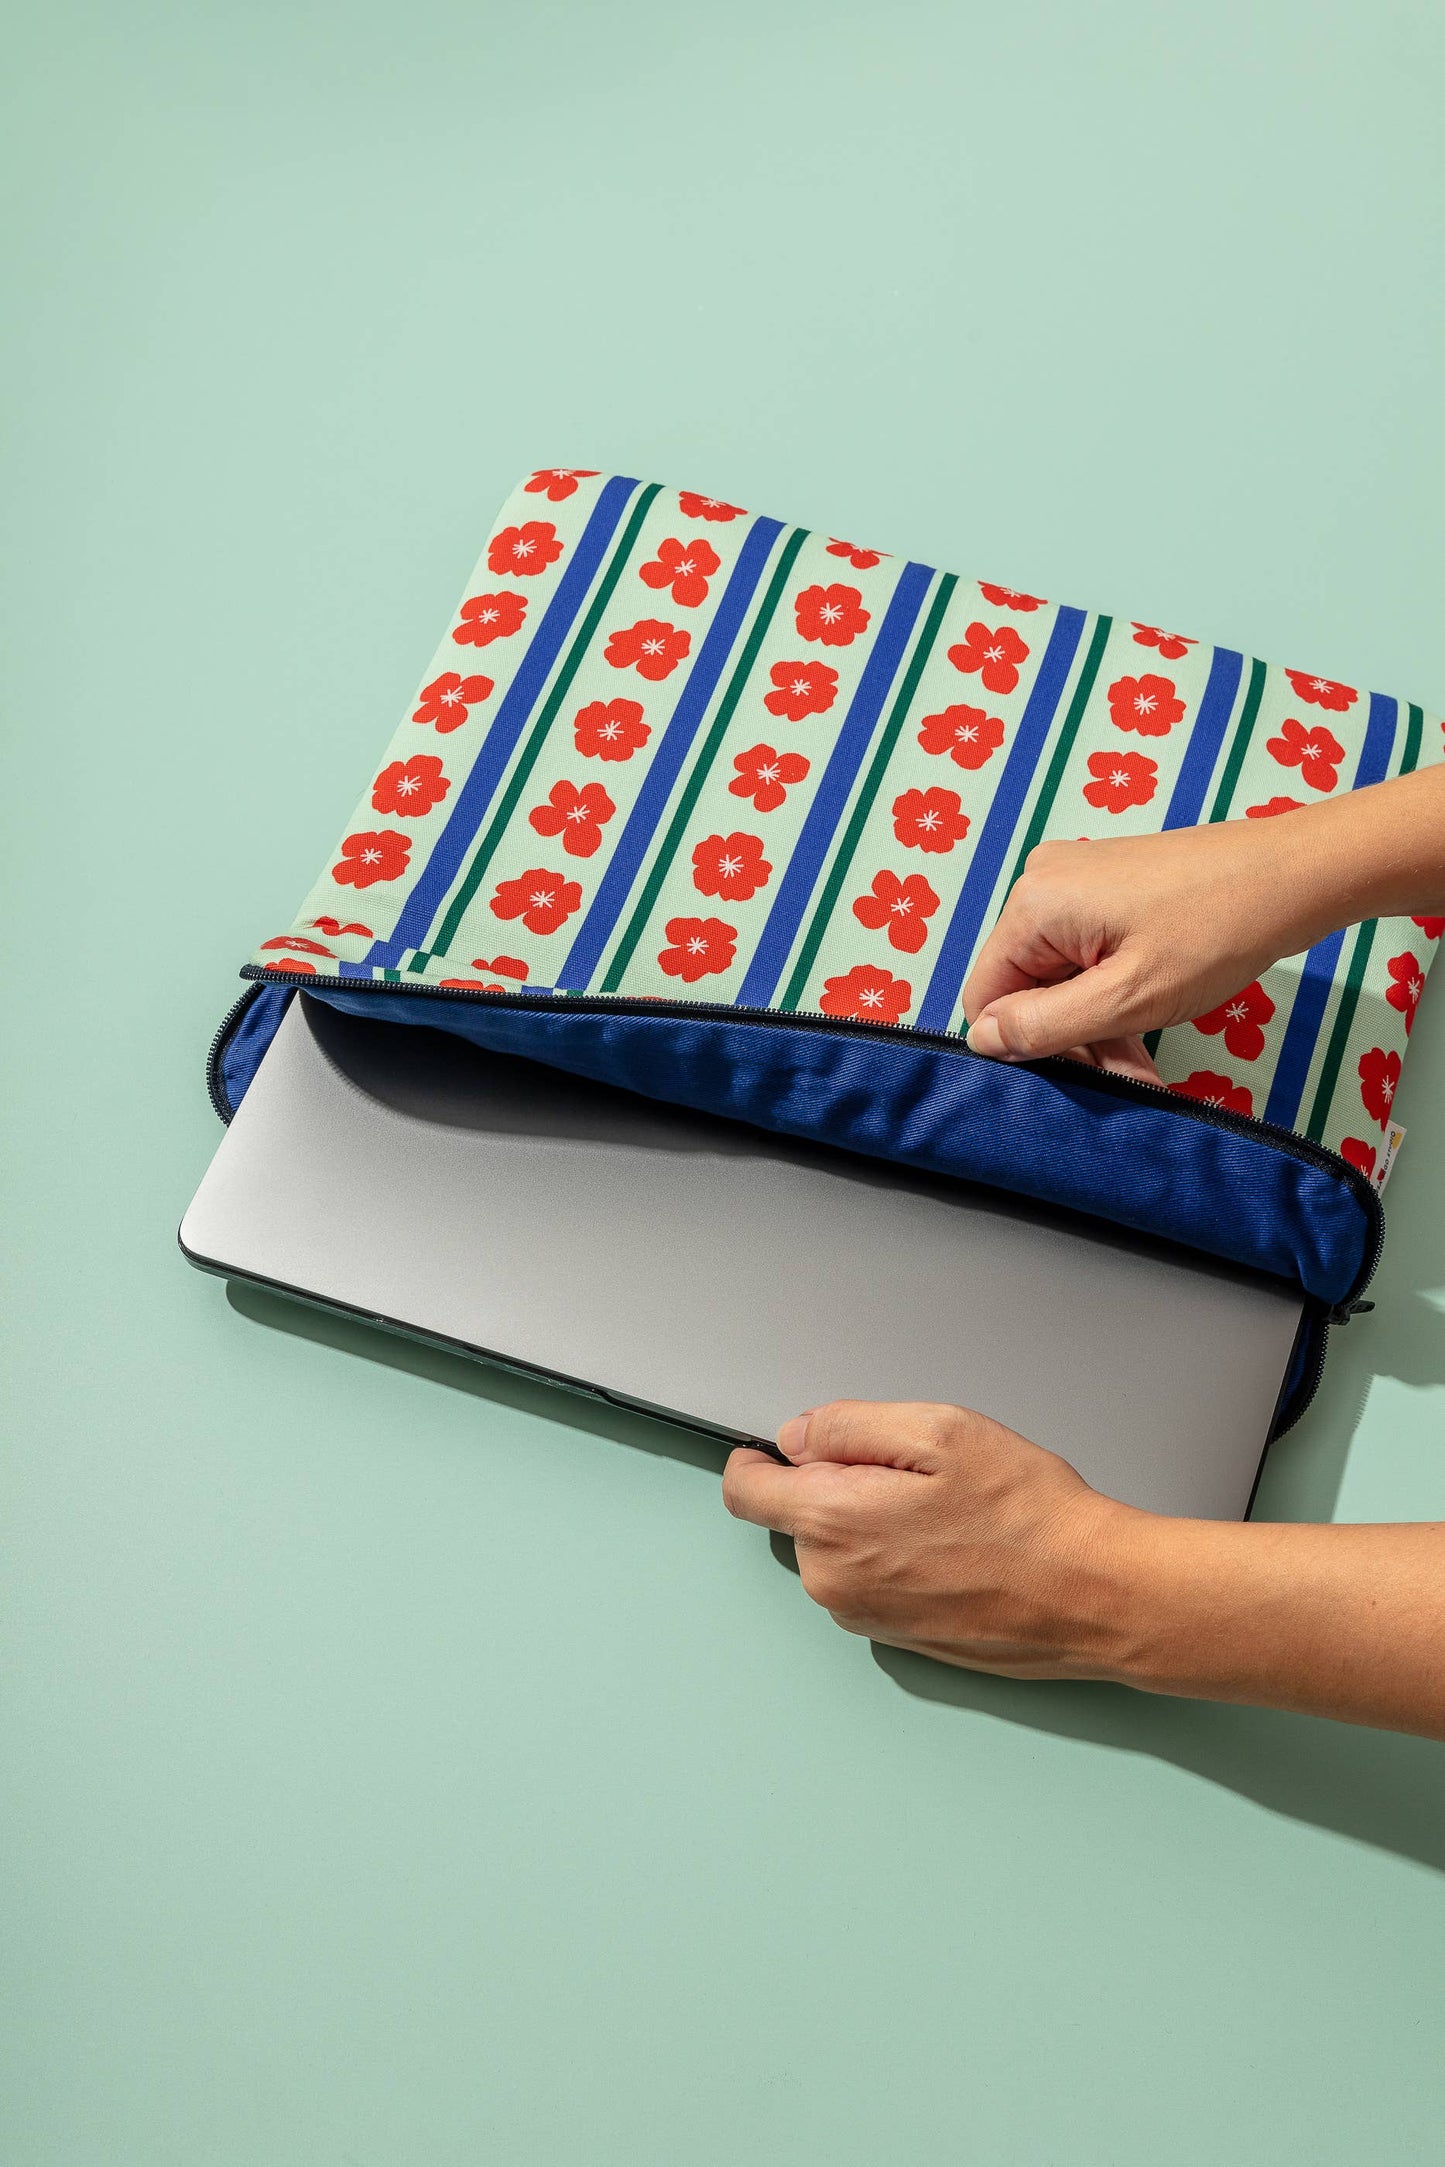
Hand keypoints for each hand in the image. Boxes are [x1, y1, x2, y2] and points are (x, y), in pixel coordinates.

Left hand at [723, 1399, 1444, 1737]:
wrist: (1095, 1594)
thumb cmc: (1030, 1514)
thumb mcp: (938, 1430)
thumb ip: (849, 1426)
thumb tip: (798, 1435)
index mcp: (832, 1524)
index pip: (746, 1491)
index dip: (759, 1458)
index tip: (780, 1445)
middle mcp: (835, 1583)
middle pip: (800, 1514)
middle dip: (840, 1483)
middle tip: (918, 1472)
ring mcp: (866, 1618)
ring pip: (839, 1548)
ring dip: (873, 1522)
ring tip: (949, 1512)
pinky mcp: (898, 1639)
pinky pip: (874, 1581)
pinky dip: (900, 1557)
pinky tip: (957, 1545)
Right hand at [961, 820, 1313, 1070]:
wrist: (1295, 873)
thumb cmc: (1219, 931)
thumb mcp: (1127, 999)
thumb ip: (1045, 1026)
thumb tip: (982, 1041)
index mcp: (1033, 904)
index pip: (986, 997)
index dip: (1026, 1046)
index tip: (1082, 1074)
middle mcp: (1042, 884)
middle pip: (1025, 988)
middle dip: (1072, 1040)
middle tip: (1127, 1081)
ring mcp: (1076, 882)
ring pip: (1060, 979)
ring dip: (1098, 1027)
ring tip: (1145, 1071)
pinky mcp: (1107, 888)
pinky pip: (1087, 956)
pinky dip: (1112, 995)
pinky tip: (1145, 1032)